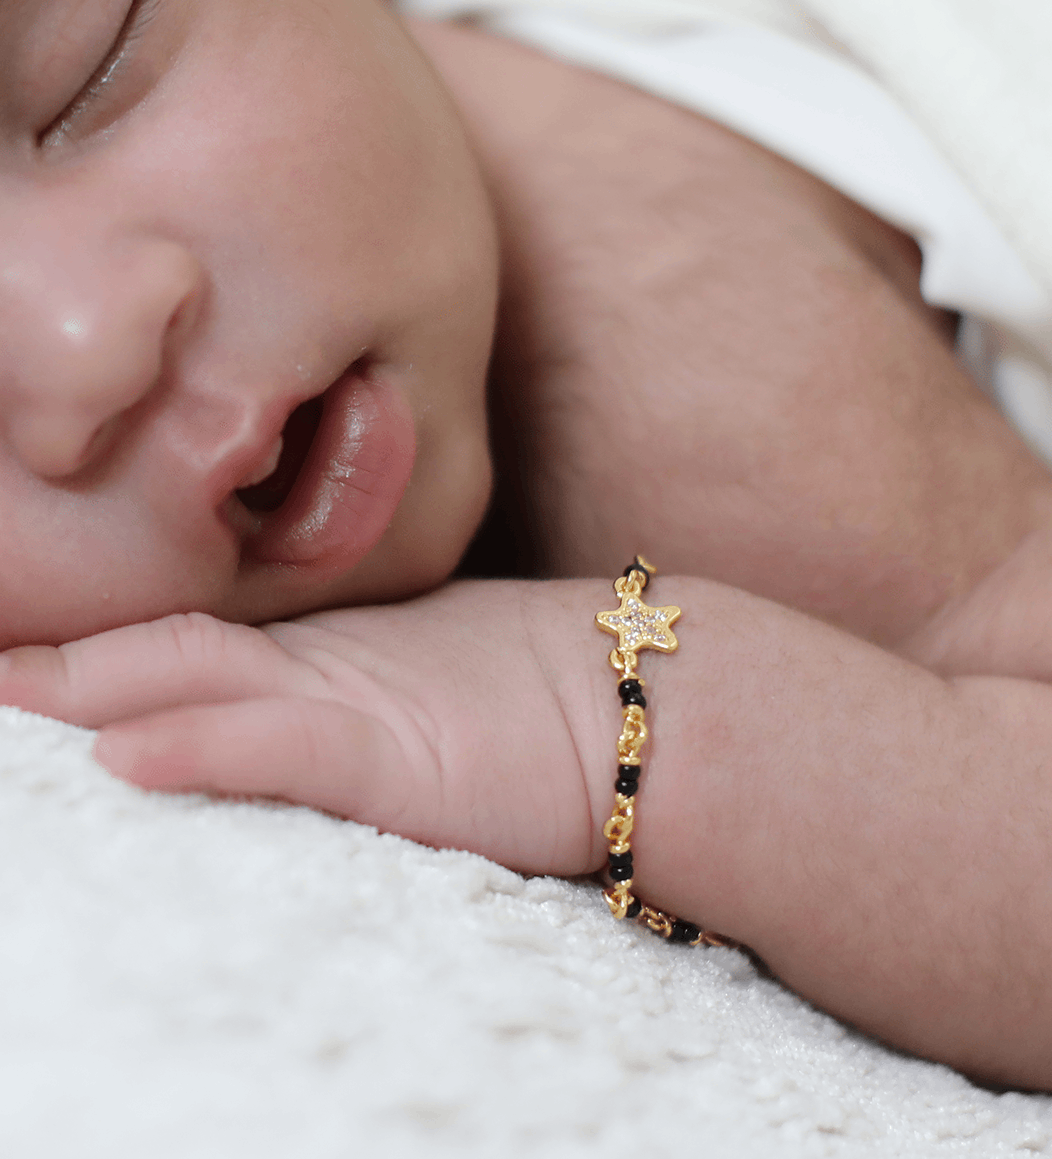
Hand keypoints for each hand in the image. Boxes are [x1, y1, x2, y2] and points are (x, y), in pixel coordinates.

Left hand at [0, 579, 615, 875]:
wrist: (647, 705)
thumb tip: (274, 716)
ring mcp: (356, 700)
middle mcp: (321, 666)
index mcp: (321, 654)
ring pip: (202, 679)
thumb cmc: (544, 705)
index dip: (88, 643)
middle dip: (55, 658)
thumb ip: (346, 696)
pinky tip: (127, 748)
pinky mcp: (397, 754)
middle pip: (163, 649)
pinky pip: (286, 747)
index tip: (13, 653)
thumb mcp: (424, 694)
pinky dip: (205, 744)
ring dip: (89, 685)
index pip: (181, 639)